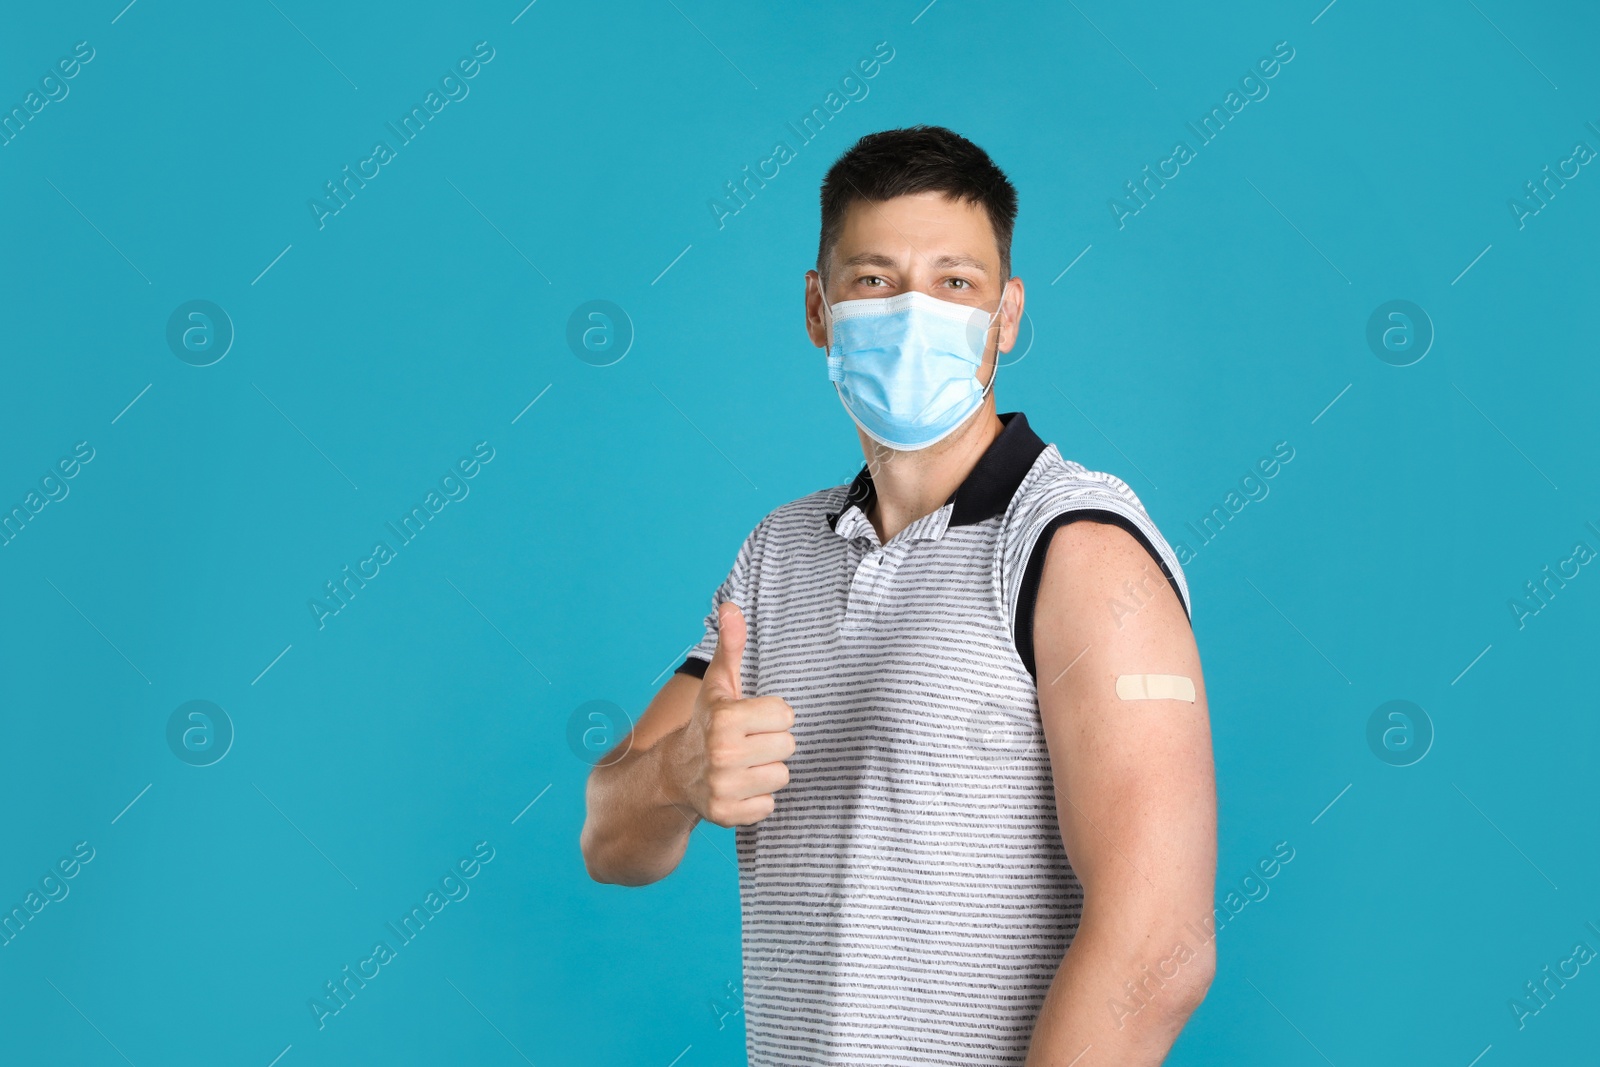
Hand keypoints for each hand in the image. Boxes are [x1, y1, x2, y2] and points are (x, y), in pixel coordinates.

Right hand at [668, 602, 794, 826]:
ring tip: (742, 764)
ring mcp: (723, 787)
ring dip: (766, 771)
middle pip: (787, 746)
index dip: (771, 716)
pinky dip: (757, 799)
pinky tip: (738, 787)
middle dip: (770, 743)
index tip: (750, 719)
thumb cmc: (707, 721)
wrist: (673, 773)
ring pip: (781, 776)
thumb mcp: (719, 683)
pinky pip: (770, 806)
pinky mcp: (726, 815)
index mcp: (724, 718)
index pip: (786, 716)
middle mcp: (721, 754)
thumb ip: (732, 644)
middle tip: (745, 743)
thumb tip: (732, 605)